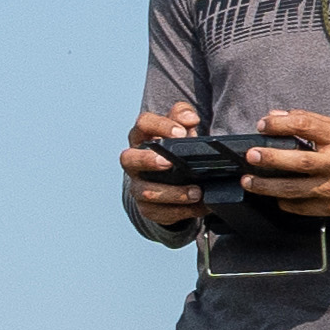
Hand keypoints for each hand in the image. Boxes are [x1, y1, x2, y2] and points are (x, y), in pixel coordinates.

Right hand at [120, 102, 202, 228]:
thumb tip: (190, 119)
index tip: (181, 132)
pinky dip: (182, 211)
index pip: (143, 124)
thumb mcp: (182, 129)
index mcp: (143, 137)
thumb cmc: (176, 148)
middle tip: (169, 163)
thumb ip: (184, 116)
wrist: (173, 178)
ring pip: (145, 191)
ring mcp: (139, 185)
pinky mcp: (147, 207)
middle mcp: (134, 162)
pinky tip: (201, 206)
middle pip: (128, 158)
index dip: (159, 126)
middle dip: (147, 160)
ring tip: (197, 192)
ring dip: (173, 192)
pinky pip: (160, 212)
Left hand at [244, 108, 329, 221]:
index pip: (304, 125)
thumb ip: (309, 122)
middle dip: (270, 158)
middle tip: (252, 155)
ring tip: (249, 181)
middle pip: (298, 161)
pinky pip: (301, 207)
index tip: (262, 125)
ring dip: (267, 186)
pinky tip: (275, 196)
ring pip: (294, 189)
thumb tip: (275, 116)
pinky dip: (284, 202)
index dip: (279, 124)